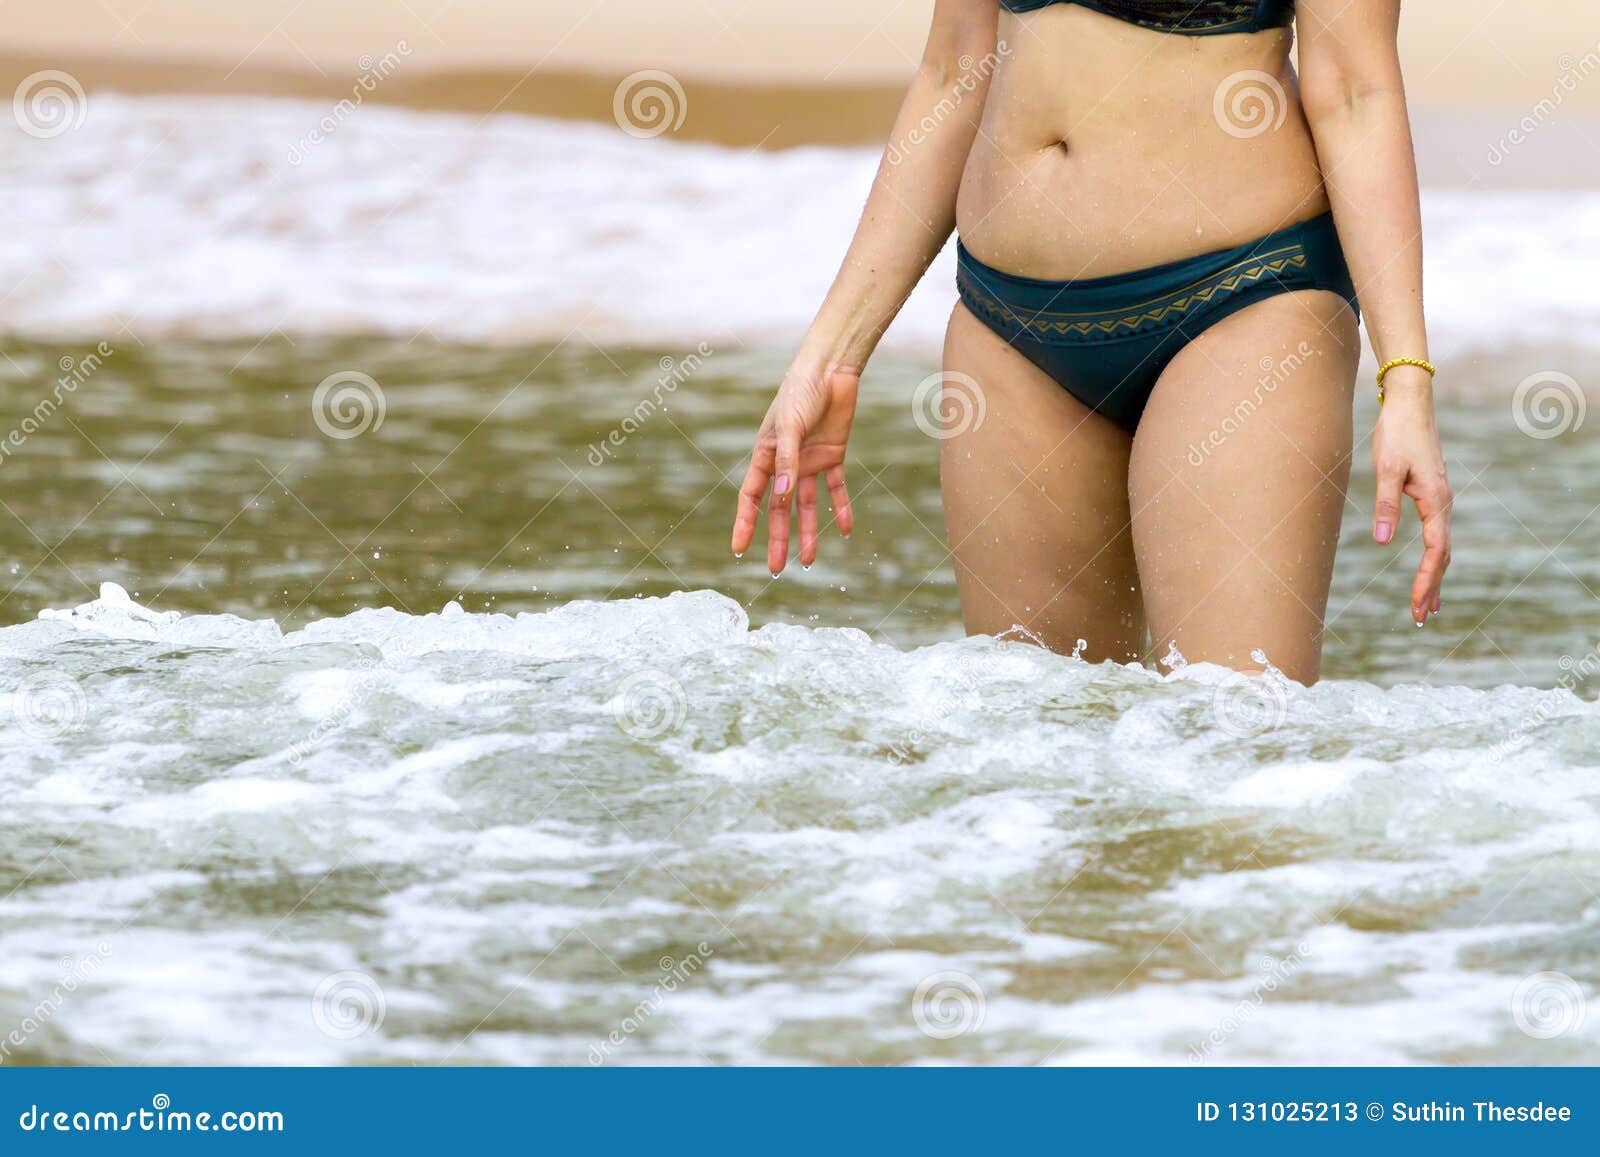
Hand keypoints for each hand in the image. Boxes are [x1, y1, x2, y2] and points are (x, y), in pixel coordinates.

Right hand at [732, 360, 858, 575]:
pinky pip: (836, 488)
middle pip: (780, 509)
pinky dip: (840, 508)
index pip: (752, 496)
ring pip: (807, 505)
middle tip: (777, 569)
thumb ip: (788, 462)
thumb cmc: (801, 392)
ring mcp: (810, 461)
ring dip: (808, 531)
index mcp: (766, 455)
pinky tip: (844, 530)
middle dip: (778, 538)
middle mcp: (786, 463)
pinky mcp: (833, 456)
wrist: (831, 370)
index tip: (738, 548)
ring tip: (810, 560)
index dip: (745, 523)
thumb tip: (781, 498)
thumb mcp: (790, 427)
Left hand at [1371, 367, 1451, 624]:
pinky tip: (1429, 569)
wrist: (1411, 406)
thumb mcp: (1386, 469)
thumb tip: (1382, 541)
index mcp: (1436, 501)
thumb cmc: (1396, 435)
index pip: (1435, 550)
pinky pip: (1437, 535)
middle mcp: (1443, 504)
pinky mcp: (1432, 496)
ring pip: (1442, 547)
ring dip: (1435, 577)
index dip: (1427, 579)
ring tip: (1427, 607)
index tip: (1417, 603)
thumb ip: (1385, 505)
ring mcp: (1440, 501)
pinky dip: (1434, 559)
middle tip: (1420, 618)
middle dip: (1432, 587)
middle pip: (1442, 555)